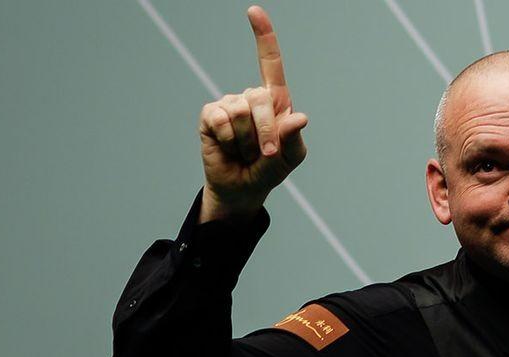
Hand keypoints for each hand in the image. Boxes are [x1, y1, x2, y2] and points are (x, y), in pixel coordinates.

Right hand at [197, 5, 307, 221]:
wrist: (243, 188)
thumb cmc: (270, 169)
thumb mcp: (291, 157)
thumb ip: (295, 139)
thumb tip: (299, 117)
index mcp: (275, 101)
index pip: (270, 63)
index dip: (263, 37)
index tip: (253, 11)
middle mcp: (250, 97)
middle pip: (259, 99)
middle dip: (265, 132)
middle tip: (264, 154)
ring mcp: (228, 104)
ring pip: (240, 112)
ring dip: (247, 141)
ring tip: (245, 151)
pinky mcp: (210, 115)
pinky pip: (220, 121)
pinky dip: (229, 140)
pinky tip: (227, 147)